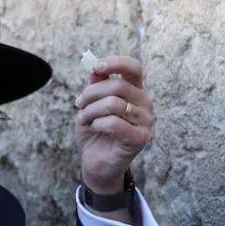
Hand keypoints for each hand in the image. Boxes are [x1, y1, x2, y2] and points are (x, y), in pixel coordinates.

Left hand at [74, 55, 152, 193]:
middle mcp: (144, 104)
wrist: (96, 162)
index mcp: (135, 91)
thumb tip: (95, 67)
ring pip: (113, 104)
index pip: (134, 68)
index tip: (96, 68)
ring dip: (91, 111)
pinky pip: (114, 123)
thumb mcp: (91, 105)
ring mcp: (145, 121)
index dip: (115, 63)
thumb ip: (95, 86)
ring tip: (83, 119)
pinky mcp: (141, 138)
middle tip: (78, 103)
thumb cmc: (95, 131)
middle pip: (117, 86)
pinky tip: (94, 128)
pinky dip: (97, 123)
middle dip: (91, 93)